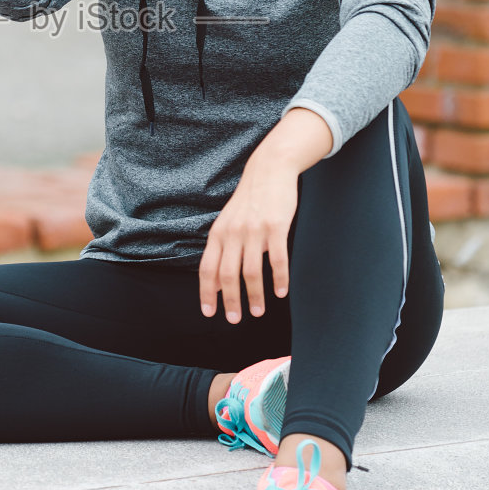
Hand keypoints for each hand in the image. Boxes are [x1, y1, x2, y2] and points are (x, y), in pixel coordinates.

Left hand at [198, 154, 299, 323]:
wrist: (269, 169)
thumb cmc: (249, 201)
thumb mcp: (228, 223)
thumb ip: (221, 251)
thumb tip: (216, 284)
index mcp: (218, 233)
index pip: (207, 268)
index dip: (207, 292)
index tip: (209, 313)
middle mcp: (233, 233)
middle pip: (228, 274)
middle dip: (231, 301)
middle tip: (235, 320)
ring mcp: (255, 230)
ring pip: (252, 271)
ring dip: (254, 296)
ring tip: (258, 312)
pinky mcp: (276, 227)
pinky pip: (277, 259)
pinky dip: (279, 279)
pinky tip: (281, 292)